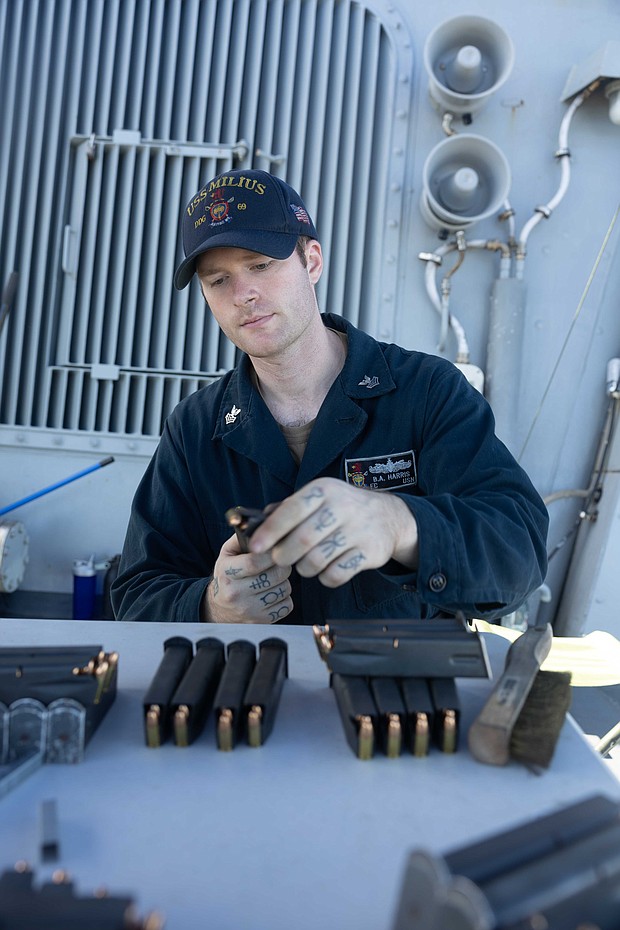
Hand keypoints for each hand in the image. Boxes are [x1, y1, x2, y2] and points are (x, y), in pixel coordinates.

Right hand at [203, 533, 292, 622]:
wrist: (219, 610)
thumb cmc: (227, 576)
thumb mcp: (227, 554)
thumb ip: (243, 537)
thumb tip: (263, 522)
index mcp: (227, 572)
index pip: (255, 561)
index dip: (272, 553)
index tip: (276, 549)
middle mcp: (236, 593)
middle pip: (275, 575)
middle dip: (282, 566)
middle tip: (278, 564)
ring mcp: (249, 610)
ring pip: (284, 589)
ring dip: (284, 582)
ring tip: (273, 579)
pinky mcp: (261, 622)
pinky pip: (287, 605)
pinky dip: (285, 598)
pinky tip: (273, 594)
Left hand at [249, 478, 418, 587]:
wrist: (388, 516)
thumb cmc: (342, 508)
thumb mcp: (319, 498)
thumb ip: (288, 508)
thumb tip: (256, 521)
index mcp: (324, 490)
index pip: (292, 509)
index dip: (270, 530)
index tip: (255, 547)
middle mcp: (342, 506)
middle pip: (302, 540)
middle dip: (284, 555)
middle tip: (280, 559)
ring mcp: (358, 530)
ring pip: (316, 560)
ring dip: (304, 568)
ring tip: (305, 564)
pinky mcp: (369, 552)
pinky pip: (336, 574)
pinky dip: (324, 578)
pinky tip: (326, 570)